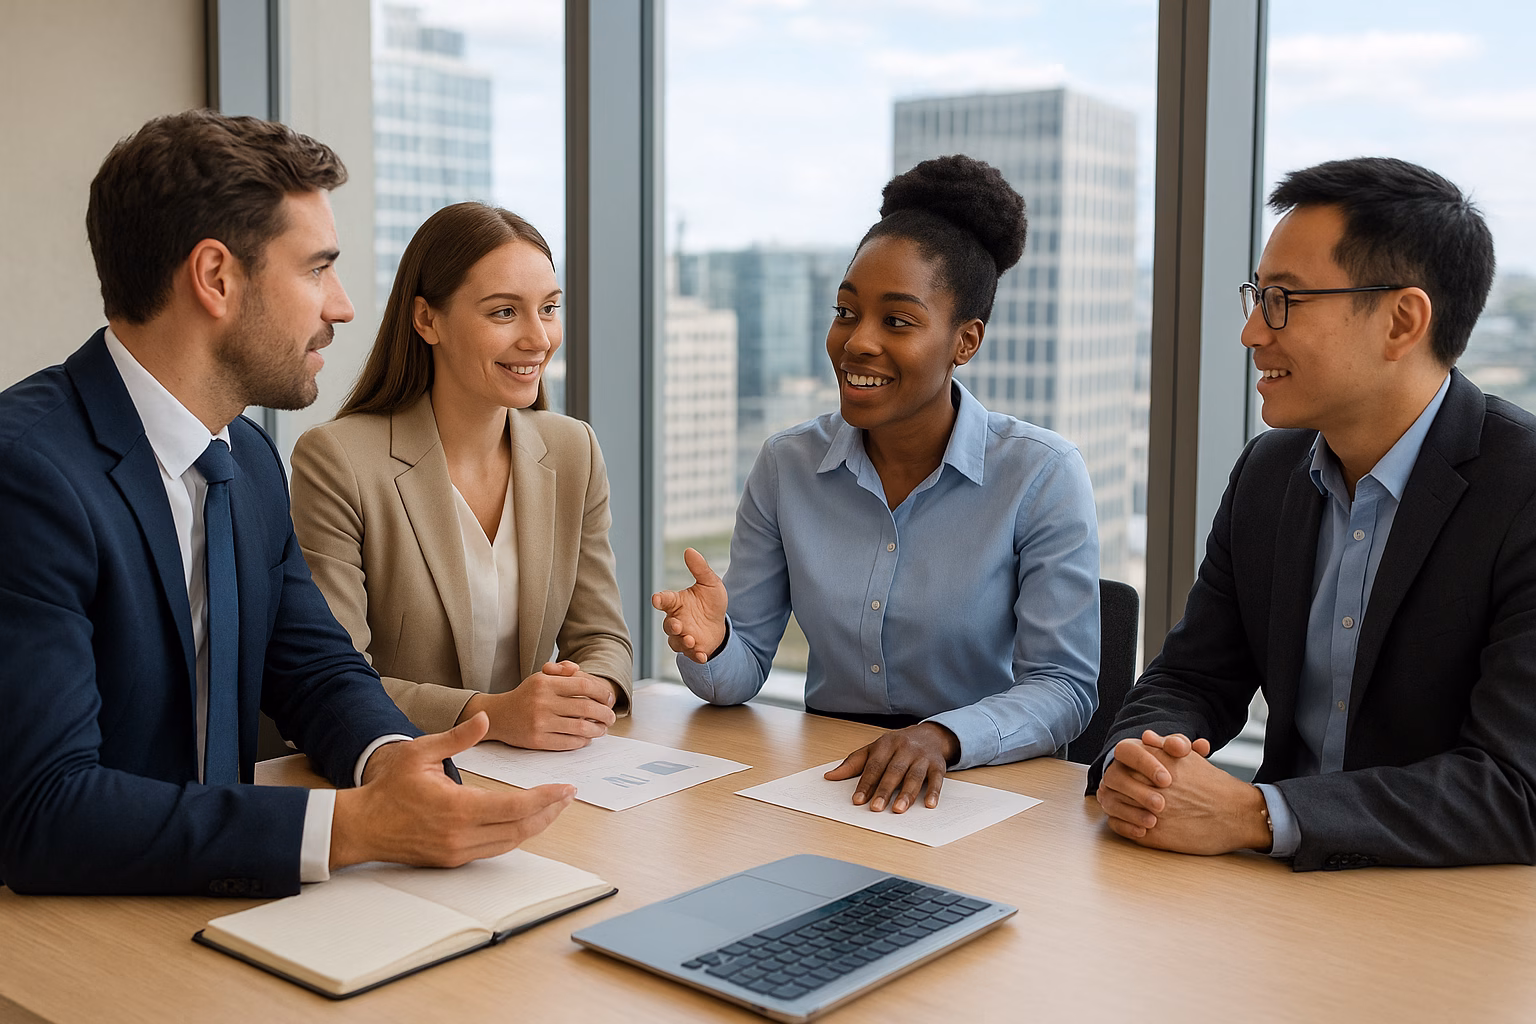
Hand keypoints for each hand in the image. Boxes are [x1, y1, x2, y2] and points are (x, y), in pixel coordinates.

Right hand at [333, 712, 574, 869]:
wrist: (361, 826)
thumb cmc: (389, 788)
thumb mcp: (421, 752)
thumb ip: (457, 737)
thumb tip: (485, 719)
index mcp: (459, 808)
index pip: (516, 807)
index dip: (546, 798)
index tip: (566, 788)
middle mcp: (462, 836)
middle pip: (520, 828)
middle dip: (550, 812)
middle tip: (568, 797)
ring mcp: (458, 852)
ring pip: (510, 842)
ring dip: (535, 826)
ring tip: (553, 808)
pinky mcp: (452, 860)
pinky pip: (494, 849)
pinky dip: (514, 835)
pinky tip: (524, 822)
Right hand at [460, 661, 617, 750]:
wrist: (498, 716)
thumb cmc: (525, 696)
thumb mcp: (540, 677)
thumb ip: (560, 671)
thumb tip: (578, 669)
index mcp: (545, 683)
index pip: (583, 686)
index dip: (602, 693)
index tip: (609, 699)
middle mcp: (542, 702)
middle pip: (586, 709)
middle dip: (605, 714)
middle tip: (611, 717)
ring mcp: (540, 723)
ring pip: (581, 728)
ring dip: (597, 729)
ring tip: (602, 729)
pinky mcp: (538, 741)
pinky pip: (569, 742)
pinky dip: (583, 741)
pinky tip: (587, 738)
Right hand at [651, 548, 727, 663]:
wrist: (720, 625)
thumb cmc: (710, 603)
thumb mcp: (710, 584)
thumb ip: (700, 569)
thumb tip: (689, 550)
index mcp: (676, 603)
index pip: (665, 600)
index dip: (660, 599)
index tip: (656, 599)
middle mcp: (676, 620)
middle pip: (668, 625)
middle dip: (672, 626)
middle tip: (678, 625)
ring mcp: (683, 636)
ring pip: (675, 641)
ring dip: (682, 642)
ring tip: (691, 640)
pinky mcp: (692, 648)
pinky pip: (689, 654)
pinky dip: (694, 655)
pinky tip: (702, 655)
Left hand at [823, 723, 959, 812]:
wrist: (930, 735)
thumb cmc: (897, 746)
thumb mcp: (874, 749)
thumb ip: (853, 763)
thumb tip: (830, 776)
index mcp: (886, 744)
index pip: (874, 766)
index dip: (865, 783)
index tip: (857, 800)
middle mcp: (905, 749)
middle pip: (893, 771)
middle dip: (884, 790)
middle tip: (876, 808)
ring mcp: (922, 757)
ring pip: (914, 776)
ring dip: (907, 793)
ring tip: (898, 809)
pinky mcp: (938, 765)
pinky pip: (937, 779)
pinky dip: (934, 792)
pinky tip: (929, 804)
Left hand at [1097, 730, 1269, 854]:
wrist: (1238, 815)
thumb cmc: (1214, 786)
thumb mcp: (1190, 759)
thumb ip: (1165, 746)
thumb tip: (1145, 737)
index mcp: (1160, 765)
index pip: (1121, 761)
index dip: (1121, 766)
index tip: (1127, 771)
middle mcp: (1154, 787)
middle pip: (1116, 781)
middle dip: (1116, 784)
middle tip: (1119, 788)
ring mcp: (1153, 813)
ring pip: (1117, 805)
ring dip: (1116, 804)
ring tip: (1123, 804)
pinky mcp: (1156, 836)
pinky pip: (1124, 828)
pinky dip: (1122, 824)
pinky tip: (1130, 822)